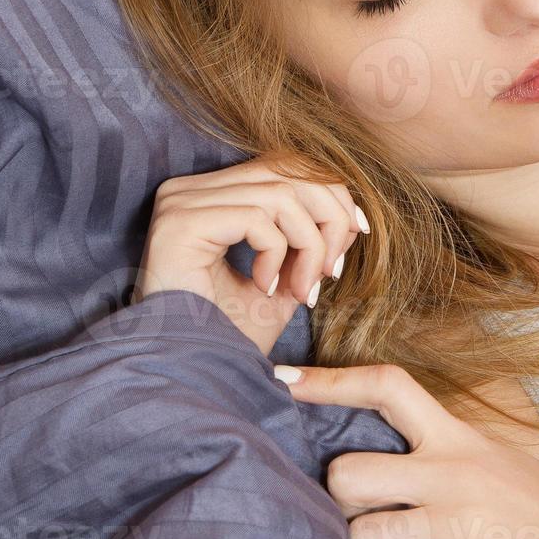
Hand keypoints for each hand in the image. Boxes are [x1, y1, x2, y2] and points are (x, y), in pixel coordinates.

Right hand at [133, 151, 367, 355]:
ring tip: (302, 290)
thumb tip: (350, 216)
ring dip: (309, 246)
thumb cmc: (230, 332)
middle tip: (332, 273)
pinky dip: (277, 254)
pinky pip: (256, 218)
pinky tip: (264, 288)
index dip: (333, 194)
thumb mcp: (284, 278)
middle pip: (289, 171)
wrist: (187, 372)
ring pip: (281, 195)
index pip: (287, 166)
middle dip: (329, 220)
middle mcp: (189, 189)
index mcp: (210, 193)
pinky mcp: (179, 223)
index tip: (359, 233)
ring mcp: (180, 202)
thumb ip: (311, 240)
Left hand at [272, 362, 538, 538]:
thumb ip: (432, 449)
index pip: (389, 388)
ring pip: (361, 537)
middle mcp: (452, 473)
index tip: (285, 380)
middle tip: (370, 511)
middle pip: (348, 474)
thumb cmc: (531, 502)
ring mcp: (455, 523)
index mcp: (457, 436)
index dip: (331, 381)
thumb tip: (358, 457)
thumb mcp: (486, 454)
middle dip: (345, 500)